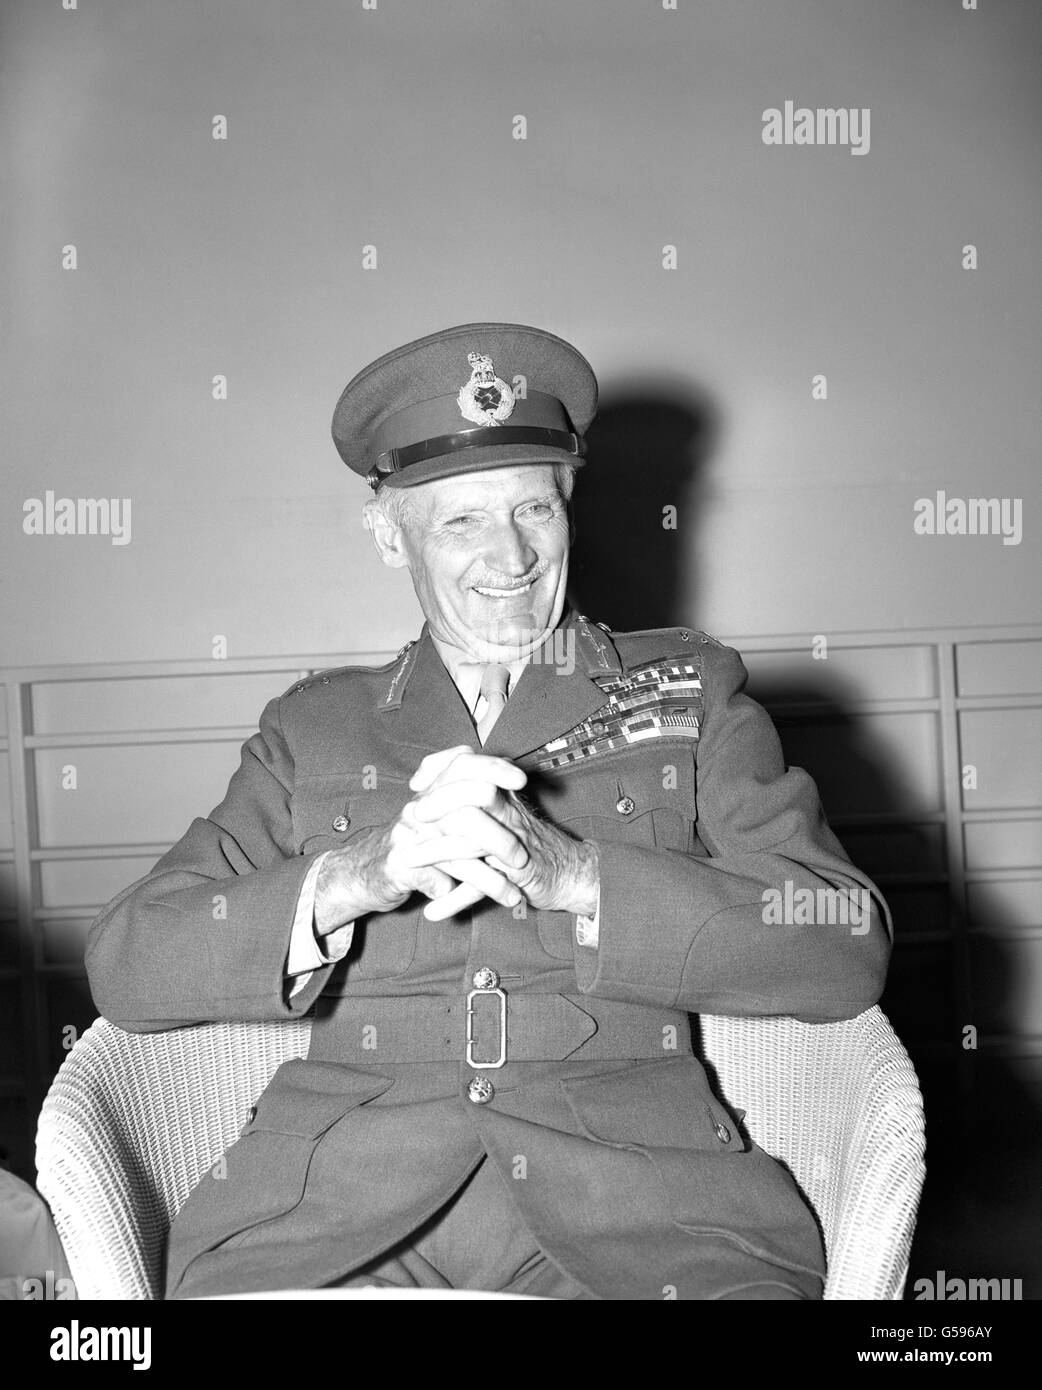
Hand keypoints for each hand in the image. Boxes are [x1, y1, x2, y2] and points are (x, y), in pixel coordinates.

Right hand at [314, 747, 529, 930]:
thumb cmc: (407, 845)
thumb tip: (503, 788)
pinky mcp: (399, 865)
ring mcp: (408, 836)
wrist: (359, 872)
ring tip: (514, 894)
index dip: (493, 768)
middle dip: (500, 837)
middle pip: (465, 808)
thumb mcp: (433, 817)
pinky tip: (475, 907)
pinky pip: (438, 881)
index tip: (521, 780)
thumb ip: (461, 800)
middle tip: (523, 858)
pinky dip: (461, 898)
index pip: (462, 764)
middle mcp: (419, 808)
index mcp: (431, 793)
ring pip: (458, 854)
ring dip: (489, 880)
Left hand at [410, 748, 599, 920]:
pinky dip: (455, 900)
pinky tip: (434, 911)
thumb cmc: (527, 840)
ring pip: (474, 841)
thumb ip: (470, 792)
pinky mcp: (517, 875)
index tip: (416, 783)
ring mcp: (513, 843)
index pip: (473, 766)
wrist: (569, 871)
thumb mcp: (500, 810)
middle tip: (414, 815)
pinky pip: (483, 886)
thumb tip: (425, 780)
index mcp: (503, 793)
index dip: (443, 769)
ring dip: (438, 852)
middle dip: (441, 802)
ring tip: (408, 860)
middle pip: (474, 794)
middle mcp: (509, 813)